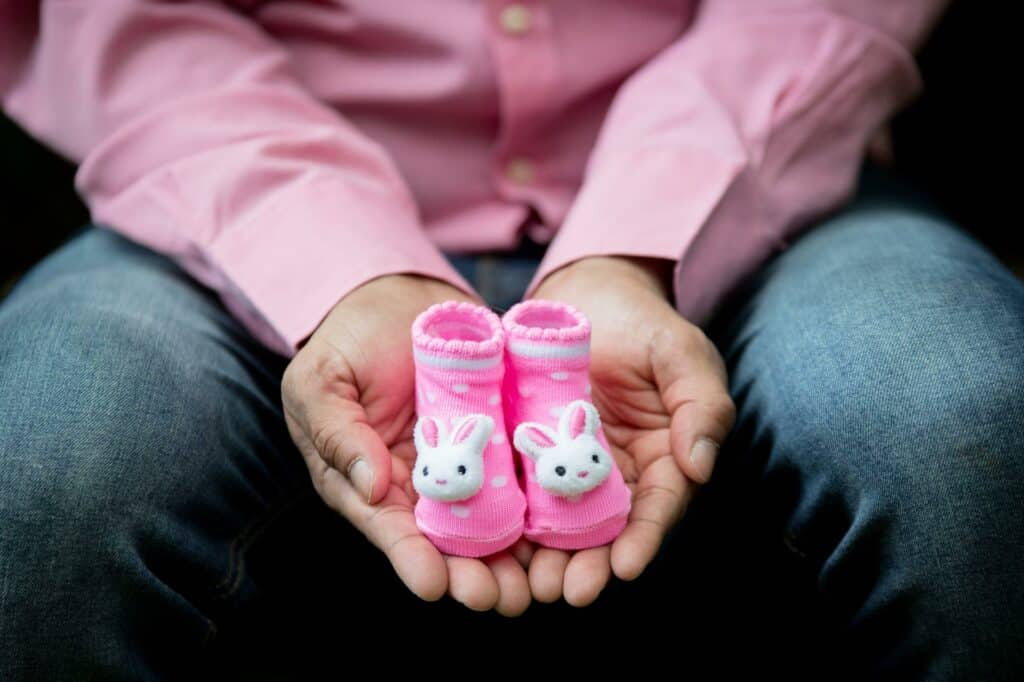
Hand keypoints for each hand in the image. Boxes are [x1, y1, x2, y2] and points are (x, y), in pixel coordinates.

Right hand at [282, 273, 533, 615]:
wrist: (399, 298)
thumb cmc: (347, 341)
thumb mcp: (322, 381)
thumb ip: (337, 431)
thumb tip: (369, 486)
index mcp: (368, 481)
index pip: (389, 528)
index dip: (410, 558)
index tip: (434, 586)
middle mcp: (419, 484)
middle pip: (446, 540)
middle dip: (471, 574)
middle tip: (499, 599)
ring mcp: (462, 464)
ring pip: (489, 520)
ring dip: (511, 557)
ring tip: (535, 585)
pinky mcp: (498, 440)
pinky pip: (520, 474)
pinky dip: (541, 505)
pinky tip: (565, 531)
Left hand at [526, 255, 735, 605]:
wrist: (586, 295)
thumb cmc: (643, 323)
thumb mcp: (682, 353)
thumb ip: (701, 405)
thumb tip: (700, 465)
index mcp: (663, 457)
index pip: (658, 507)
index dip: (644, 539)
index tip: (626, 568)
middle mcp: (619, 474)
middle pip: (607, 529)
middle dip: (590, 564)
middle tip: (566, 591)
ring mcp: (572, 466)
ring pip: (562, 521)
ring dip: (549, 557)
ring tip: (531, 584)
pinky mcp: (533, 453)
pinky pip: (523, 491)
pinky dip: (512, 521)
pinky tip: (496, 545)